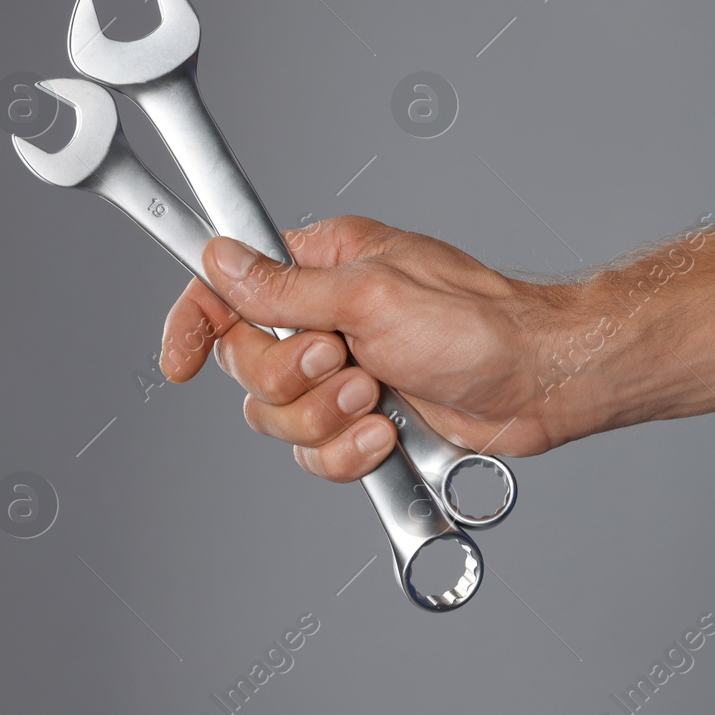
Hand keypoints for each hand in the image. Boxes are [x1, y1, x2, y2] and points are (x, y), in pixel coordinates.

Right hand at [158, 215, 571, 482]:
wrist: (537, 383)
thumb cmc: (478, 323)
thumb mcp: (371, 295)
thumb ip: (286, 290)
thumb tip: (221, 261)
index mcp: (322, 265)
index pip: (229, 288)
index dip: (194, 324)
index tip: (177, 362)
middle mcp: (326, 318)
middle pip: (246, 366)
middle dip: (292, 379)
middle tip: (346, 362)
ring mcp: (344, 372)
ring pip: (277, 418)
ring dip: (325, 417)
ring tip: (377, 397)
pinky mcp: (363, 419)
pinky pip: (316, 454)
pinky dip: (347, 452)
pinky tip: (385, 434)